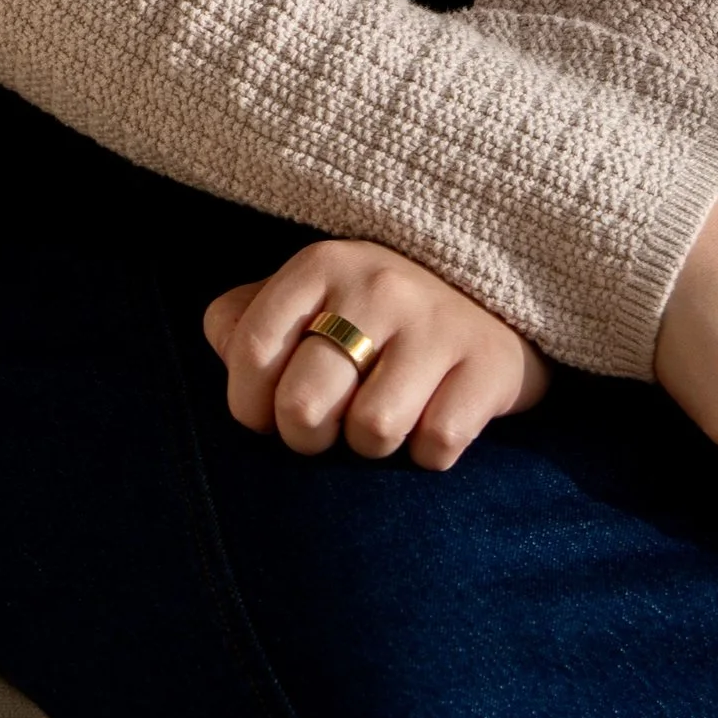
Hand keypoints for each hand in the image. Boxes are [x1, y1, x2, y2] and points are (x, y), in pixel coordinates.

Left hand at [204, 238, 548, 470]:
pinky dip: (429, 453)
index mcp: (323, 264)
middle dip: (307, 438)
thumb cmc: (376, 316)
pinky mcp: (490, 363)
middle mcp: (379, 284)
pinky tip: (434, 419)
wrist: (494, 303)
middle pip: (304, 404)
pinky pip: (437, 445)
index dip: (249, 405)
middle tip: (329, 429)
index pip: (252, 349)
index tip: (266, 419)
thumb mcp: (310, 300)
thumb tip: (222, 342)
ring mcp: (438, 322)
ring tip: (385, 417)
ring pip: (372, 432)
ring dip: (373, 446)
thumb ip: (249, 319)